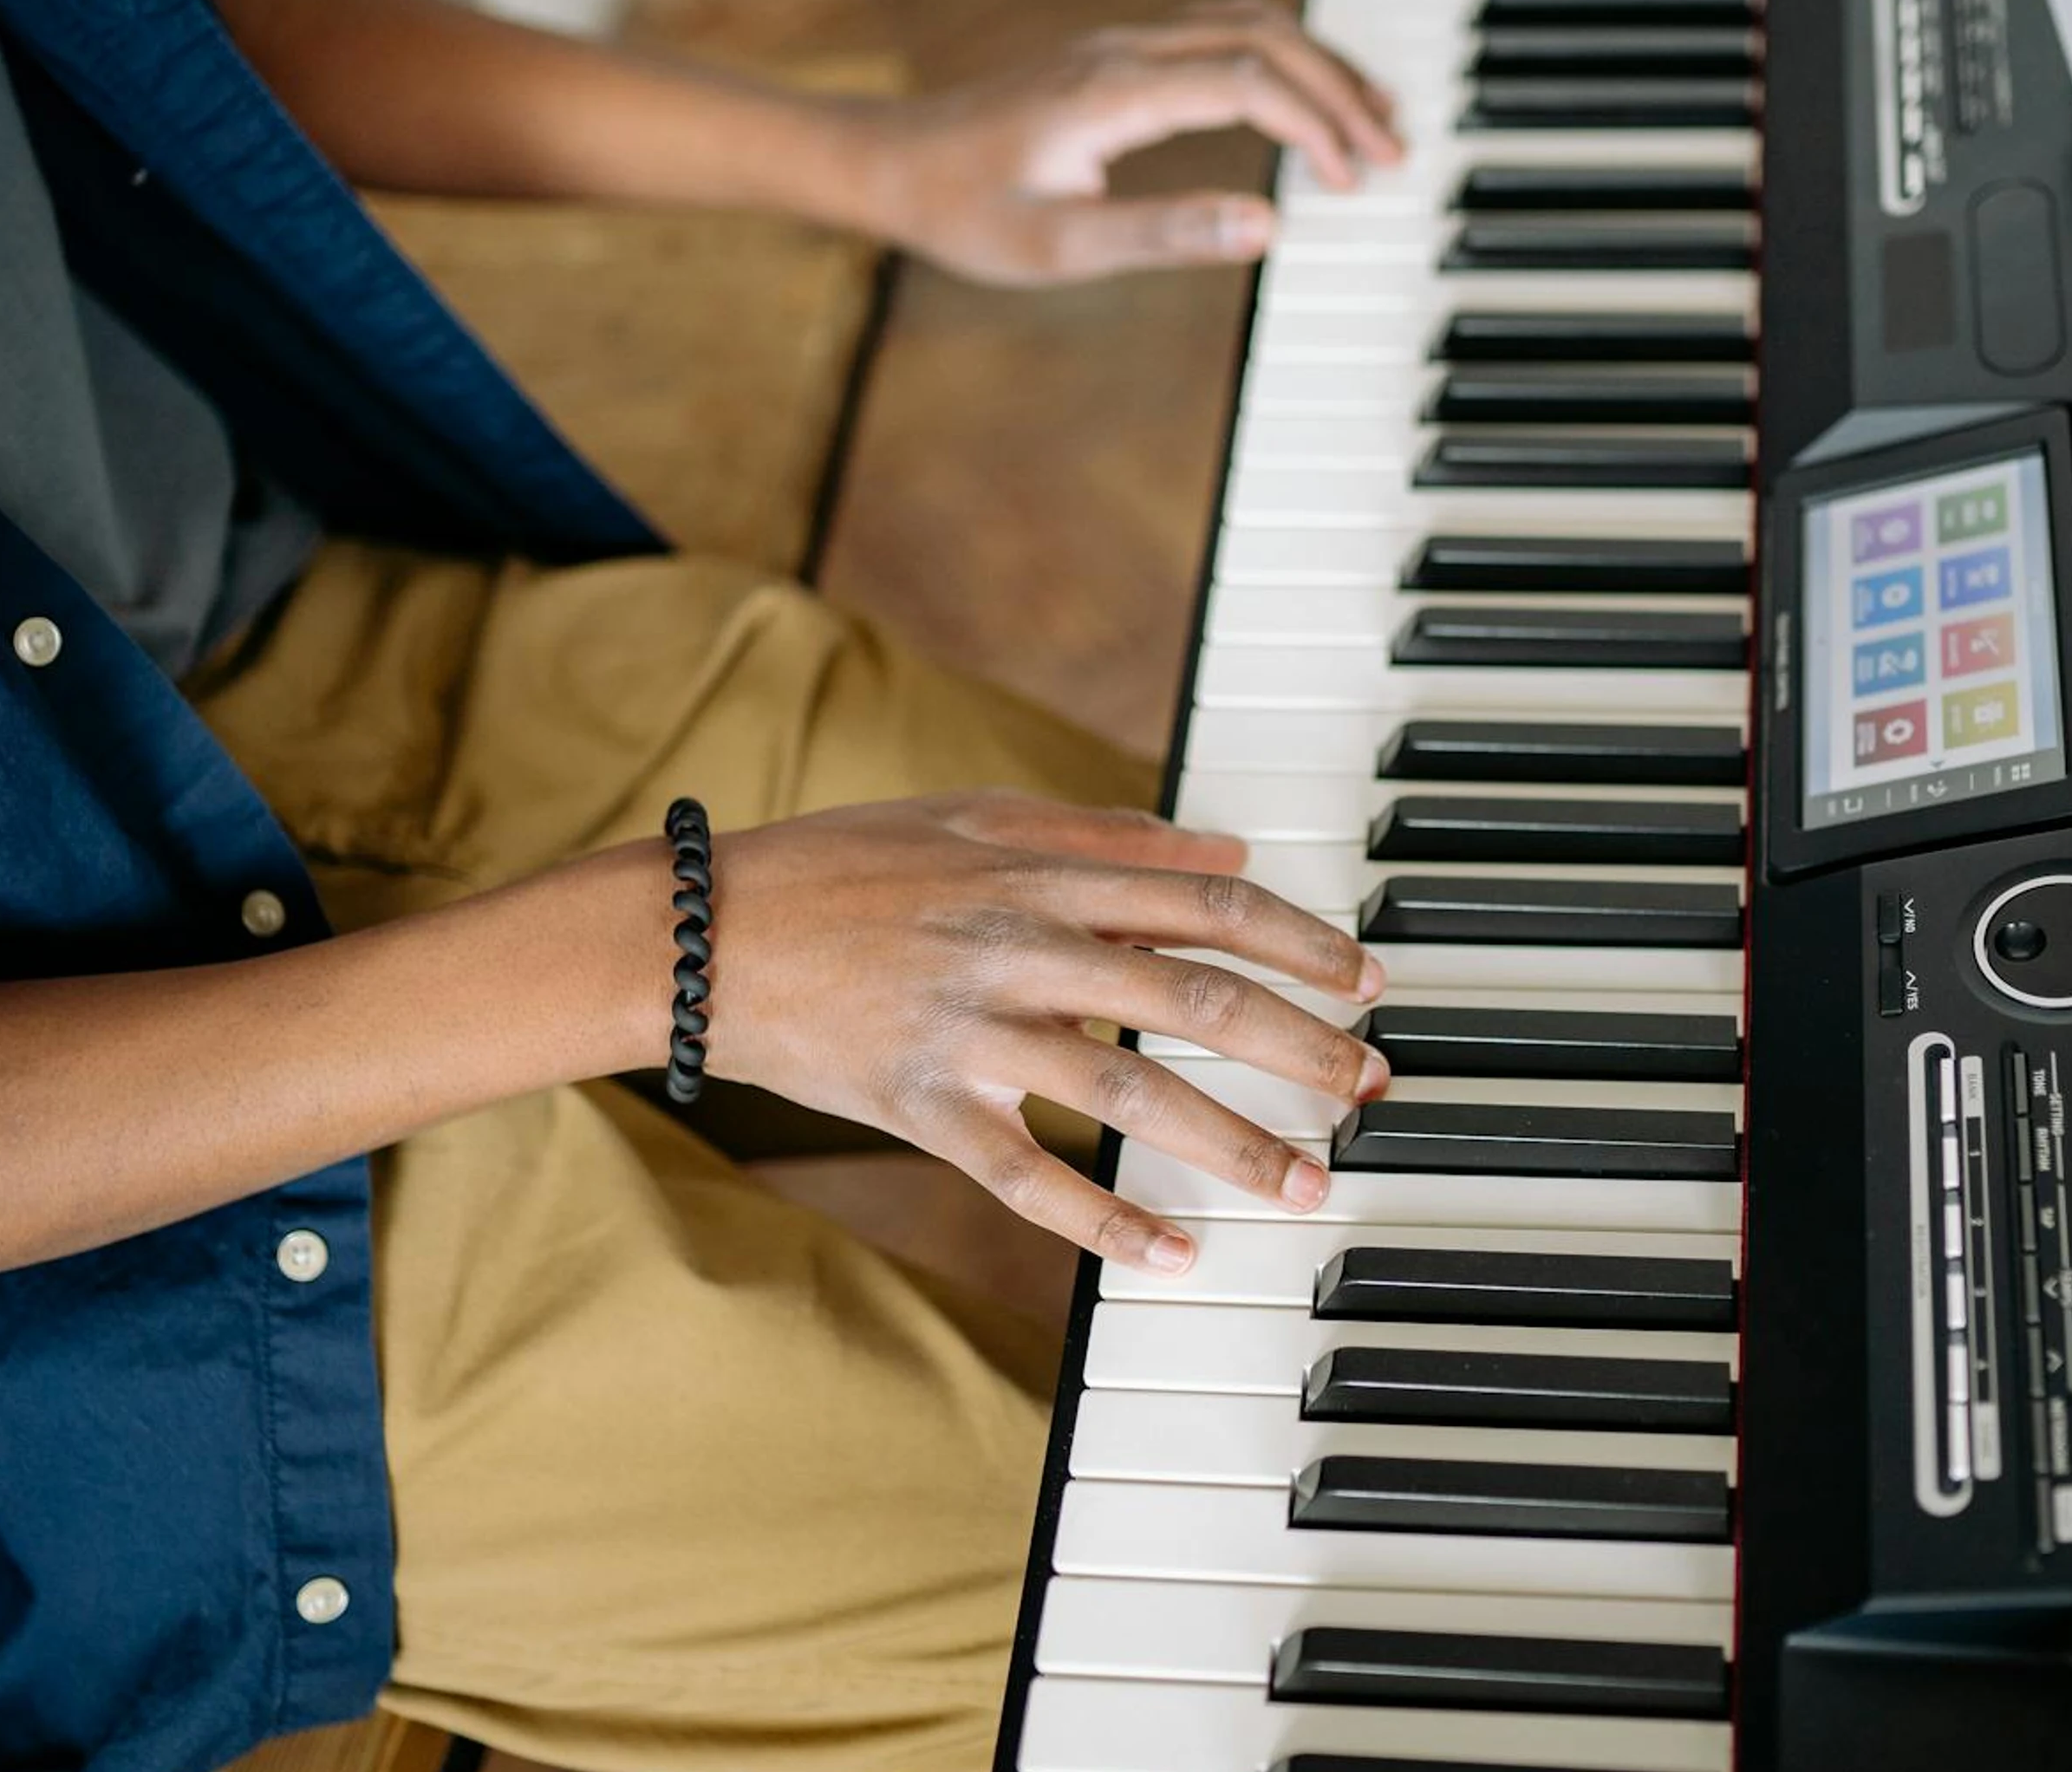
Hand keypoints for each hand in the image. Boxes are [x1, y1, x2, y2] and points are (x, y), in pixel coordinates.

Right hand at [700, 790, 1387, 1272]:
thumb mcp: (972, 816)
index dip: (1298, 940)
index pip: (1206, 902)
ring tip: (1308, 1182)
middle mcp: (1018, 948)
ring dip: (1234, 1144)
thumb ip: (1103, 833)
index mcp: (1040, 871)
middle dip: (1300, 1046)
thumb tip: (1226, 845)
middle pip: (1193, 1000)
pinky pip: (1032, 1180)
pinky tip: (1174, 1256)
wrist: (699, 934)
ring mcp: (972, 1034)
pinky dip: (1108, 1222)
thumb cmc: (841, 866)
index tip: (1365, 978)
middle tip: (1371, 1086)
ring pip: (1131, 1095)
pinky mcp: (924, 1108)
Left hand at [858, 0, 1405, 284]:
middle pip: (1264, 37)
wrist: (891, 165)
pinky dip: (1280, 56)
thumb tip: (1266, 225)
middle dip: (1340, 90)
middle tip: (1394, 153)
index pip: (1247, 81)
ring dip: (1319, 63)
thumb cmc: (965, 212)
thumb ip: (1165, 234)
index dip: (1315, 124)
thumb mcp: (1060, 247)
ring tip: (1373, 118)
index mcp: (1114, 94)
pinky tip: (1302, 95)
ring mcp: (1121, 46)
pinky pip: (1220, 30)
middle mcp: (1124, 52)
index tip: (1353, 180)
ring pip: (1247, 22)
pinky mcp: (1117, 57)